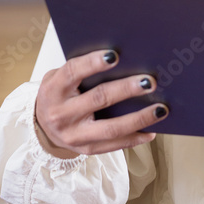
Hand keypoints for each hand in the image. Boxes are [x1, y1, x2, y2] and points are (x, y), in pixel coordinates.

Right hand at [34, 49, 167, 158]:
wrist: (42, 126)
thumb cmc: (59, 94)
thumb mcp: (60, 78)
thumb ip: (82, 70)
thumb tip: (122, 59)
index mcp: (54, 89)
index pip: (73, 72)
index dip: (93, 63)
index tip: (115, 55)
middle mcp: (62, 114)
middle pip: (98, 99)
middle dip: (126, 89)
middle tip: (149, 82)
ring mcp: (74, 135)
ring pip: (111, 128)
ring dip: (139, 118)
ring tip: (161, 109)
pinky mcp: (85, 149)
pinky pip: (114, 145)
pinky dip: (135, 138)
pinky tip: (151, 131)